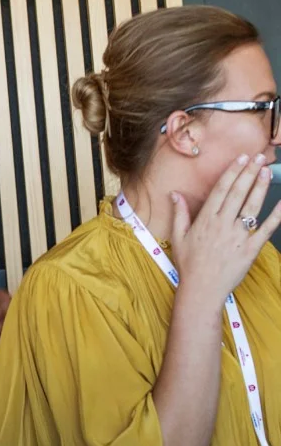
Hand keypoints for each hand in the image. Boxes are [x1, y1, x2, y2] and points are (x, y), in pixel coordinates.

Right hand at [172, 153, 280, 300]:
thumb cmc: (189, 264)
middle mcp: (222, 224)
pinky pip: (266, 228)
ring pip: (251, 206)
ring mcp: (237, 235)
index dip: (232, 172)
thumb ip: (180, 213)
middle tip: (259, 157)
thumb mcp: (178, 237)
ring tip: (266, 171)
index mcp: (205, 219)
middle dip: (249, 173)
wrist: (202, 288)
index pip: (221, 190)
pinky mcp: (250, 248)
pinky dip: (276, 215)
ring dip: (260, 187)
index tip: (241, 158)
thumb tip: (175, 194)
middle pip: (238, 193)